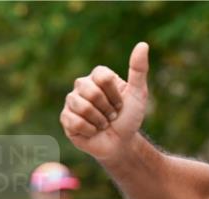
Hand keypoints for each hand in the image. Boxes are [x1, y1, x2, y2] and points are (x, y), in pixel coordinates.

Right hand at [60, 42, 149, 162]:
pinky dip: (90, 130)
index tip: (120, 104)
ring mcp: (71, 102)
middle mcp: (82, 86)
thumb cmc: (129, 118)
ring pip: (82, 107)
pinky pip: (75, 121)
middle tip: (111, 116)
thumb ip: (139, 70)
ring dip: (99, 120)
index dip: (115, 95)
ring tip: (103, 124)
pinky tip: (93, 131)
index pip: (103, 77)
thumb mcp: (138, 94)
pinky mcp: (65, 118)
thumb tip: (143, 44)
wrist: (120, 143)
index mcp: (97, 76)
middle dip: (107, 109)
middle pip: (92, 92)